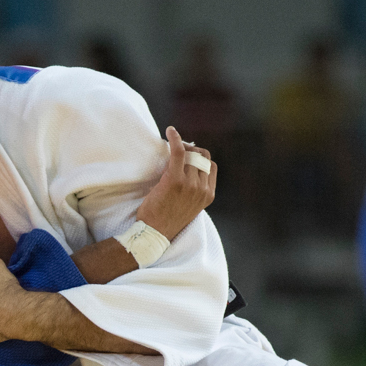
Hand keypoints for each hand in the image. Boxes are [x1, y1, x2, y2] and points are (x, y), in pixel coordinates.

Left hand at [135, 125, 217, 240]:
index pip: (211, 166)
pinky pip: (178, 151)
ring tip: (171, 148)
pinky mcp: (175, 179)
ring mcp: (190, 184)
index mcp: (208, 195)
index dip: (200, 158)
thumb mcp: (188, 207)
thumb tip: (187, 169)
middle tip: (178, 151)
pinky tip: (170, 132)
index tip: (189, 156)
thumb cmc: (166, 220)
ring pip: (190, 154)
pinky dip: (175, 139)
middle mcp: (202, 189)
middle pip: (201, 158)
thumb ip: (193, 190)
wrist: (154, 234)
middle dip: (191, 150)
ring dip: (180, 148)